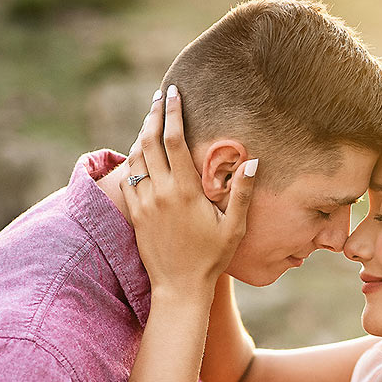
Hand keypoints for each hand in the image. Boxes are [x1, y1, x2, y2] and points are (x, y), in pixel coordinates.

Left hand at [121, 86, 255, 296]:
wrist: (178, 288)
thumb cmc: (211, 258)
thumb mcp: (234, 227)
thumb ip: (241, 192)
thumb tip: (253, 160)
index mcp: (185, 191)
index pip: (174, 141)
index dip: (173, 113)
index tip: (173, 93)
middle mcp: (160, 193)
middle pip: (150, 142)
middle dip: (153, 114)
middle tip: (159, 96)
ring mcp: (144, 203)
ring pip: (136, 157)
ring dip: (142, 134)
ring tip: (151, 118)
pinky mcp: (135, 214)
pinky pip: (128, 178)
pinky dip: (132, 159)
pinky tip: (140, 151)